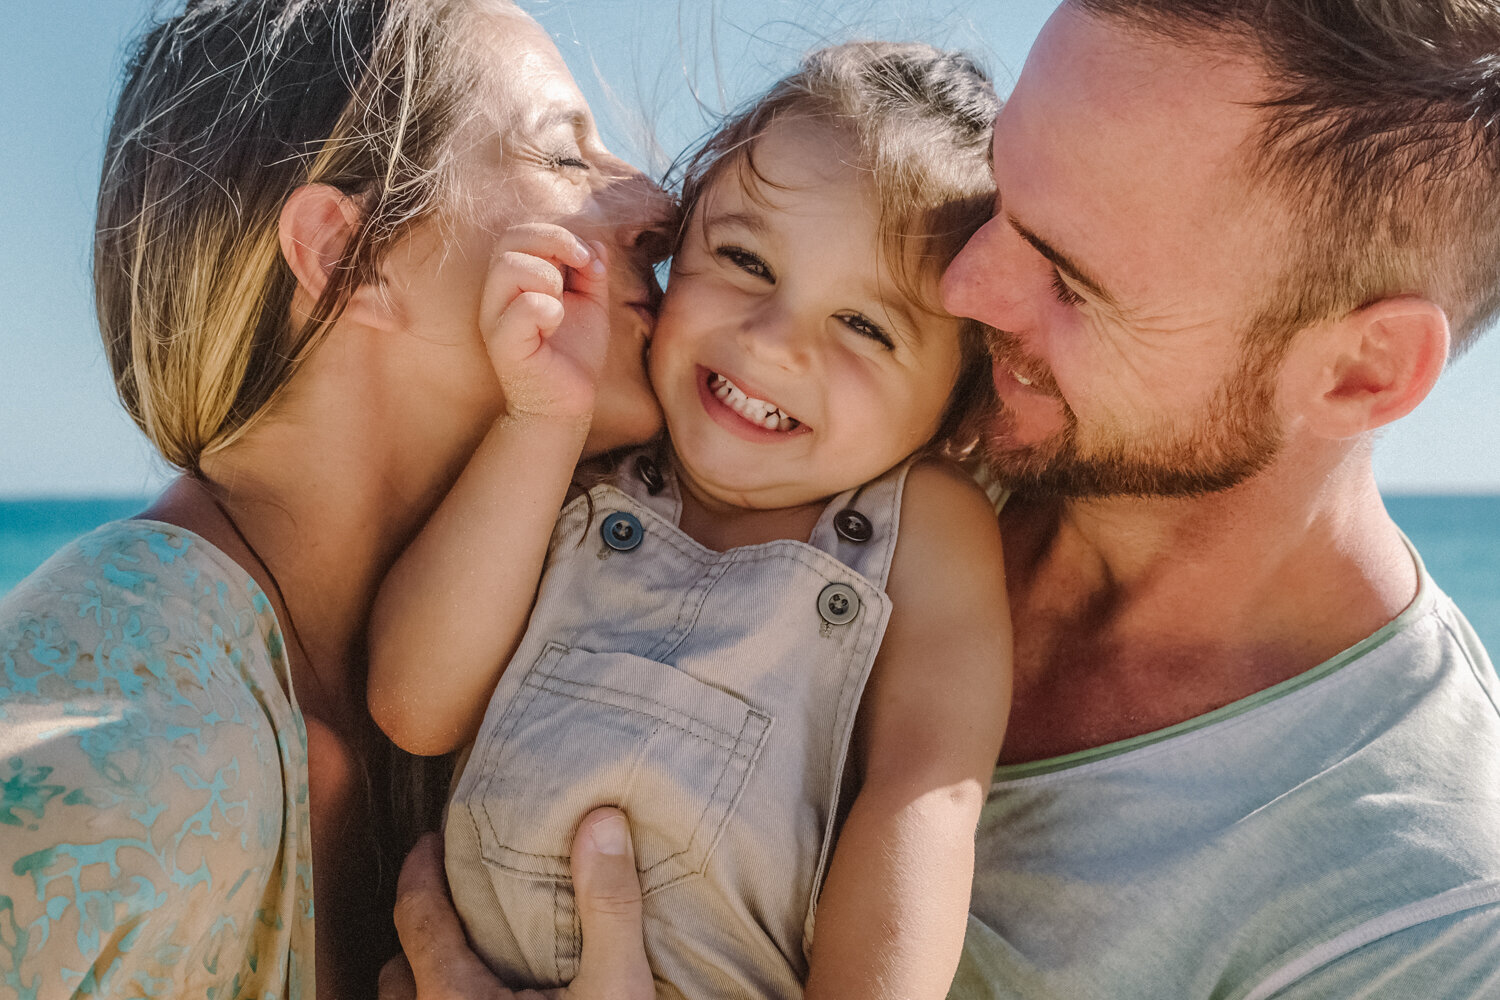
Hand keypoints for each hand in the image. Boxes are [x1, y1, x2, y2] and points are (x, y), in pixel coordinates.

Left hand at [379, 808, 651, 999]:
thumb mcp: (614, 987)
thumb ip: (607, 907)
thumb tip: (602, 820)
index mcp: (451, 996)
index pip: (415, 915)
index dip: (419, 872)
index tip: (430, 840)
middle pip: (398, 967)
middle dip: (420, 931)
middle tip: (456, 898)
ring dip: (426, 975)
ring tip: (467, 952)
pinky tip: (488, 995)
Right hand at [480, 223, 611, 422]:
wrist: (569, 402)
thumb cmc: (573, 353)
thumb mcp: (589, 303)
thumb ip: (590, 272)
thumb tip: (595, 243)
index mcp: (514, 280)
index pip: (519, 234)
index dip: (557, 234)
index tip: (588, 257)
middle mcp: (496, 295)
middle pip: (509, 241)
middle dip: (554, 243)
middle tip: (581, 268)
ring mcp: (495, 319)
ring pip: (509, 267)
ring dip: (548, 277)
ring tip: (561, 306)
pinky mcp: (504, 345)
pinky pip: (522, 307)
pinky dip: (547, 309)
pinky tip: (554, 327)